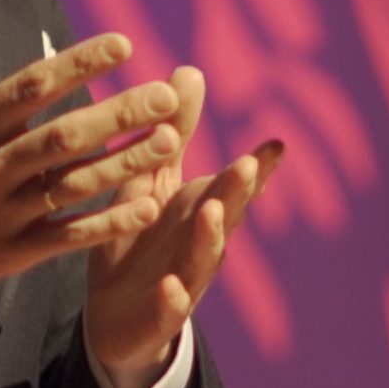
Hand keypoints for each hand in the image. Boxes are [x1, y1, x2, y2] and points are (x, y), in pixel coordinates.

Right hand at [0, 0, 189, 290]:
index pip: (31, 88)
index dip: (78, 65)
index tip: (122, 45)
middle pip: (62, 137)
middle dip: (117, 115)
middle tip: (165, 95)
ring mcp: (2, 211)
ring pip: (71, 185)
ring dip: (123, 163)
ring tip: (169, 140)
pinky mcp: (14, 251)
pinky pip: (68, 236)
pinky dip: (108, 222)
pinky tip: (147, 204)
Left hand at [83, 65, 277, 387]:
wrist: (113, 318)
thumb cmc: (140, 238)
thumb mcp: (153, 180)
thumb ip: (174, 133)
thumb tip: (191, 69)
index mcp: (198, 207)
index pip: (232, 184)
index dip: (256, 167)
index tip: (275, 143)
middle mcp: (198, 242)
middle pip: (225, 215)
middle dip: (237, 191)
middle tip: (245, 164)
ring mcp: (183, 278)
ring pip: (204, 259)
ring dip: (209, 237)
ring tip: (211, 212)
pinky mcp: (158, 314)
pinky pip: (170, 309)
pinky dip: (173, 299)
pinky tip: (170, 287)